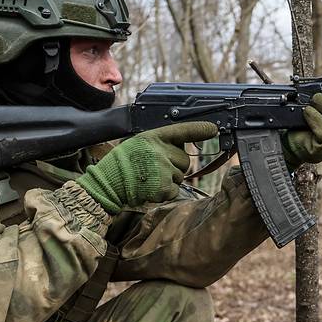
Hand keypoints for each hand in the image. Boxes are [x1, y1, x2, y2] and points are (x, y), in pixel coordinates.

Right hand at [77, 121, 216, 213]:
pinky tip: (150, 189)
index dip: (199, 130)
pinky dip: (166, 193)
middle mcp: (160, 150)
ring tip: (149, 179)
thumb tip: (181, 148)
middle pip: (185, 160)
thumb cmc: (122, 165)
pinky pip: (176, 190)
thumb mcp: (139, 145)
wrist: (108, 184)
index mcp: (152, 137)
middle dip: (176, 166)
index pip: (181, 130)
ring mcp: (163, 168)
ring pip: (181, 176)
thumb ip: (159, 144)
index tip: (213, 129)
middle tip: (155, 169)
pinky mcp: (164, 186)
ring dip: (170, 180)